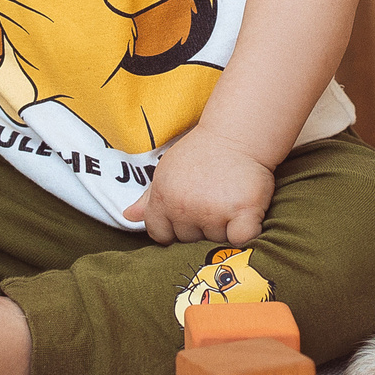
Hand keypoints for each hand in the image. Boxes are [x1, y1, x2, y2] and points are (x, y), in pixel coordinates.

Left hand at [122, 126, 274, 245]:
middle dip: (200, 227)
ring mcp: (213, 211)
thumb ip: (149, 198)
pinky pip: (241, 240)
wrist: (236, 133)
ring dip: (224, 228)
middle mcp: (184, 207)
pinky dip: (246, 233)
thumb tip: (128, 216)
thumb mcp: (168, 170)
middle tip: (213, 201)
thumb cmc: (201, 152)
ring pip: (216, 240)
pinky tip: (246, 214)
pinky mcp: (243, 212)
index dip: (173, 229)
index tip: (188, 216)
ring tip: (229, 201)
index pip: (160, 234)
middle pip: (189, 240)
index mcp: (163, 198)